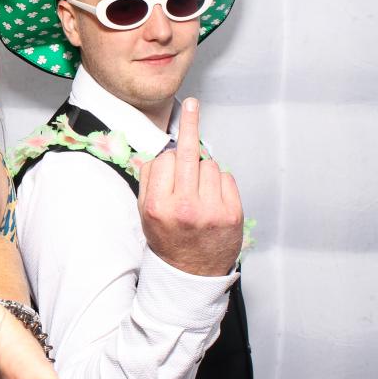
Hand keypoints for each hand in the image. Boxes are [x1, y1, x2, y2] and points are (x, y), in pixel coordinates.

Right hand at [138, 98, 243, 275]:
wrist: (190, 274)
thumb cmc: (167, 239)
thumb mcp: (145, 212)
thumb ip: (149, 180)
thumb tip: (160, 149)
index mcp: (157, 206)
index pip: (164, 160)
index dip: (167, 160)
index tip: (169, 148)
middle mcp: (183, 207)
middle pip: (187, 154)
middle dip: (189, 124)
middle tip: (192, 104)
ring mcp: (210, 210)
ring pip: (209, 165)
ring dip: (204, 171)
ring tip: (198, 193)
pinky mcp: (232, 214)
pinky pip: (226, 177)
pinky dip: (220, 182)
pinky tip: (212, 198)